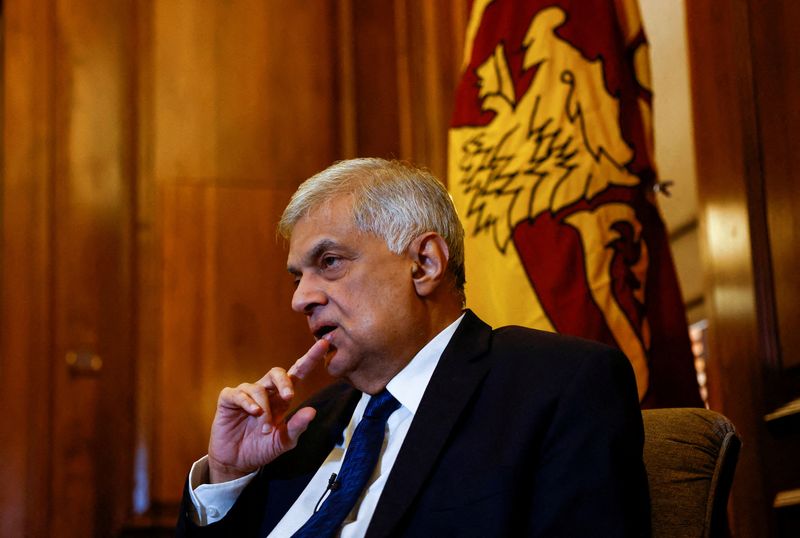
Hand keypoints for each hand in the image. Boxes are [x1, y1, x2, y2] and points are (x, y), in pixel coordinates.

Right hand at [207, 338, 328, 482]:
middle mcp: (266, 392)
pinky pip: (239, 394)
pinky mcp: (229, 400)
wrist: (236, 462)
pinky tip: (253, 413)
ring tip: (264, 429)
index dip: (309, 358)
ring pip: (258, 388)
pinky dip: (247, 402)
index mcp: (282, 398)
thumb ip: (297, 427)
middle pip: (277, 372)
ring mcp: (246, 394)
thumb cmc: (262, 448)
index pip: (297, 373)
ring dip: (264, 409)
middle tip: (289, 396)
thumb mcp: (283, 441)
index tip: (324, 344)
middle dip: (284, 381)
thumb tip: (312, 411)